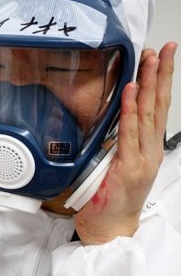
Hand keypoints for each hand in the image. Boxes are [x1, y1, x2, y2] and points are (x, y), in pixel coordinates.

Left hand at [75, 42, 176, 244]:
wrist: (111, 227)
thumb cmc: (111, 196)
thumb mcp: (116, 159)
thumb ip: (119, 138)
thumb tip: (112, 114)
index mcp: (148, 147)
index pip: (157, 106)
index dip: (161, 80)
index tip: (162, 56)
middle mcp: (150, 150)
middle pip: (158, 105)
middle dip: (162, 74)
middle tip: (164, 48)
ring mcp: (141, 158)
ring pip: (147, 114)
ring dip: (148, 84)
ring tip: (150, 60)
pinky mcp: (128, 167)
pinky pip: (129, 133)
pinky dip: (129, 110)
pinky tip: (130, 91)